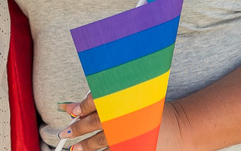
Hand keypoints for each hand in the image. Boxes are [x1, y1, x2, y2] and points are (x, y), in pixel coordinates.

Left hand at [57, 96, 186, 150]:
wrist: (176, 127)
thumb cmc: (150, 107)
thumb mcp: (131, 95)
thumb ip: (105, 96)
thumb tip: (78, 105)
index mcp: (123, 101)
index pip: (97, 102)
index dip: (82, 106)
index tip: (71, 111)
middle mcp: (125, 119)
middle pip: (96, 124)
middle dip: (78, 129)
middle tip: (64, 133)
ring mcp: (129, 137)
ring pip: (102, 142)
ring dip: (87, 146)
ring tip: (74, 149)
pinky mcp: (134, 148)